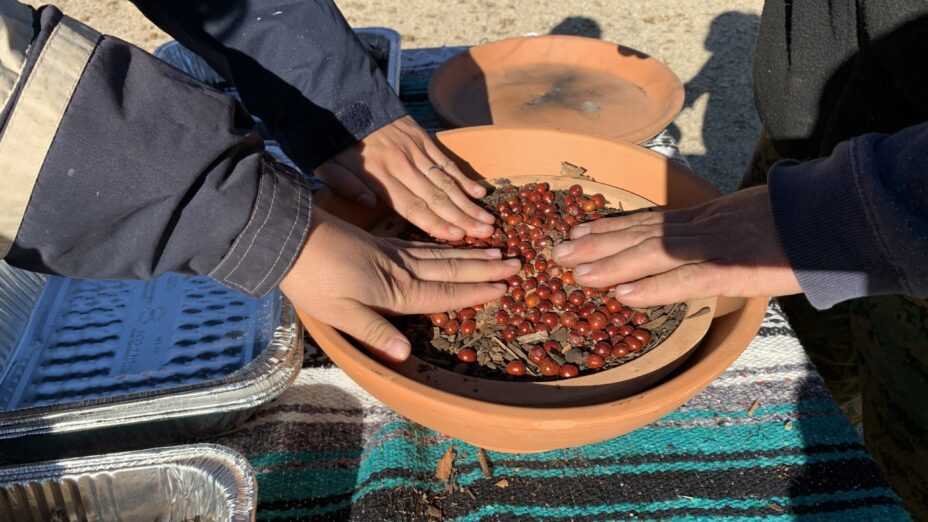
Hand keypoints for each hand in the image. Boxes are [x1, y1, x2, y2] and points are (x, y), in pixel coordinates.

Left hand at [280, 209, 519, 361]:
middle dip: (485, 270)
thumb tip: (404, 356)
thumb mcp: (339, 314)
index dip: (475, 292)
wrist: (290, 238)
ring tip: (498, 251)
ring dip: (472, 255)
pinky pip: (423, 244)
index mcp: (395, 290)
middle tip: (517, 265)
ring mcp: (392, 252)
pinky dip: (444, 245)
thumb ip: (375, 333)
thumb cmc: (312, 281)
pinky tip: (452, 244)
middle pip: (451, 270)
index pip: (444, 293)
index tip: (505, 289)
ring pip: (441, 254)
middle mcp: (401, 269)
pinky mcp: (380, 242)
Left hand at [314, 115, 495, 240]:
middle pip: (436, 197)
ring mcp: (415, 150)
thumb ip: (346, 186)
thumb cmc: (333, 139)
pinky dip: (463, 177)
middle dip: (462, 218)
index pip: (413, 206)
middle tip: (485, 233)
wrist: (343, 96)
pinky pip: (446, 160)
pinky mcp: (422, 136)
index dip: (436, 223)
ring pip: (446, 181)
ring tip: (488, 219)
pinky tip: (478, 192)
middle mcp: (402, 164)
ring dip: (468, 202)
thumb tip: (370, 204)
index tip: (458, 237)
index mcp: (379, 176)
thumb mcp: (326, 165)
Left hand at [551, 186, 801, 306]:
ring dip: (608, 264)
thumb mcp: (750, 220)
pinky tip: (621, 296)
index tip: (577, 231)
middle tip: (555, 253)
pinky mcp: (731, 269)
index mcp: (703, 218)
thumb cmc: (796, 222)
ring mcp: (712, 246)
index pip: (646, 221)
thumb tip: (709, 247)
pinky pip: (683, 279)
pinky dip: (651, 287)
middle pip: (636, 234)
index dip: (608, 227)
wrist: (832, 216)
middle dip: (593, 245)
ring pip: (650, 253)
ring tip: (572, 271)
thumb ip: (723, 233)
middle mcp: (698, 227)